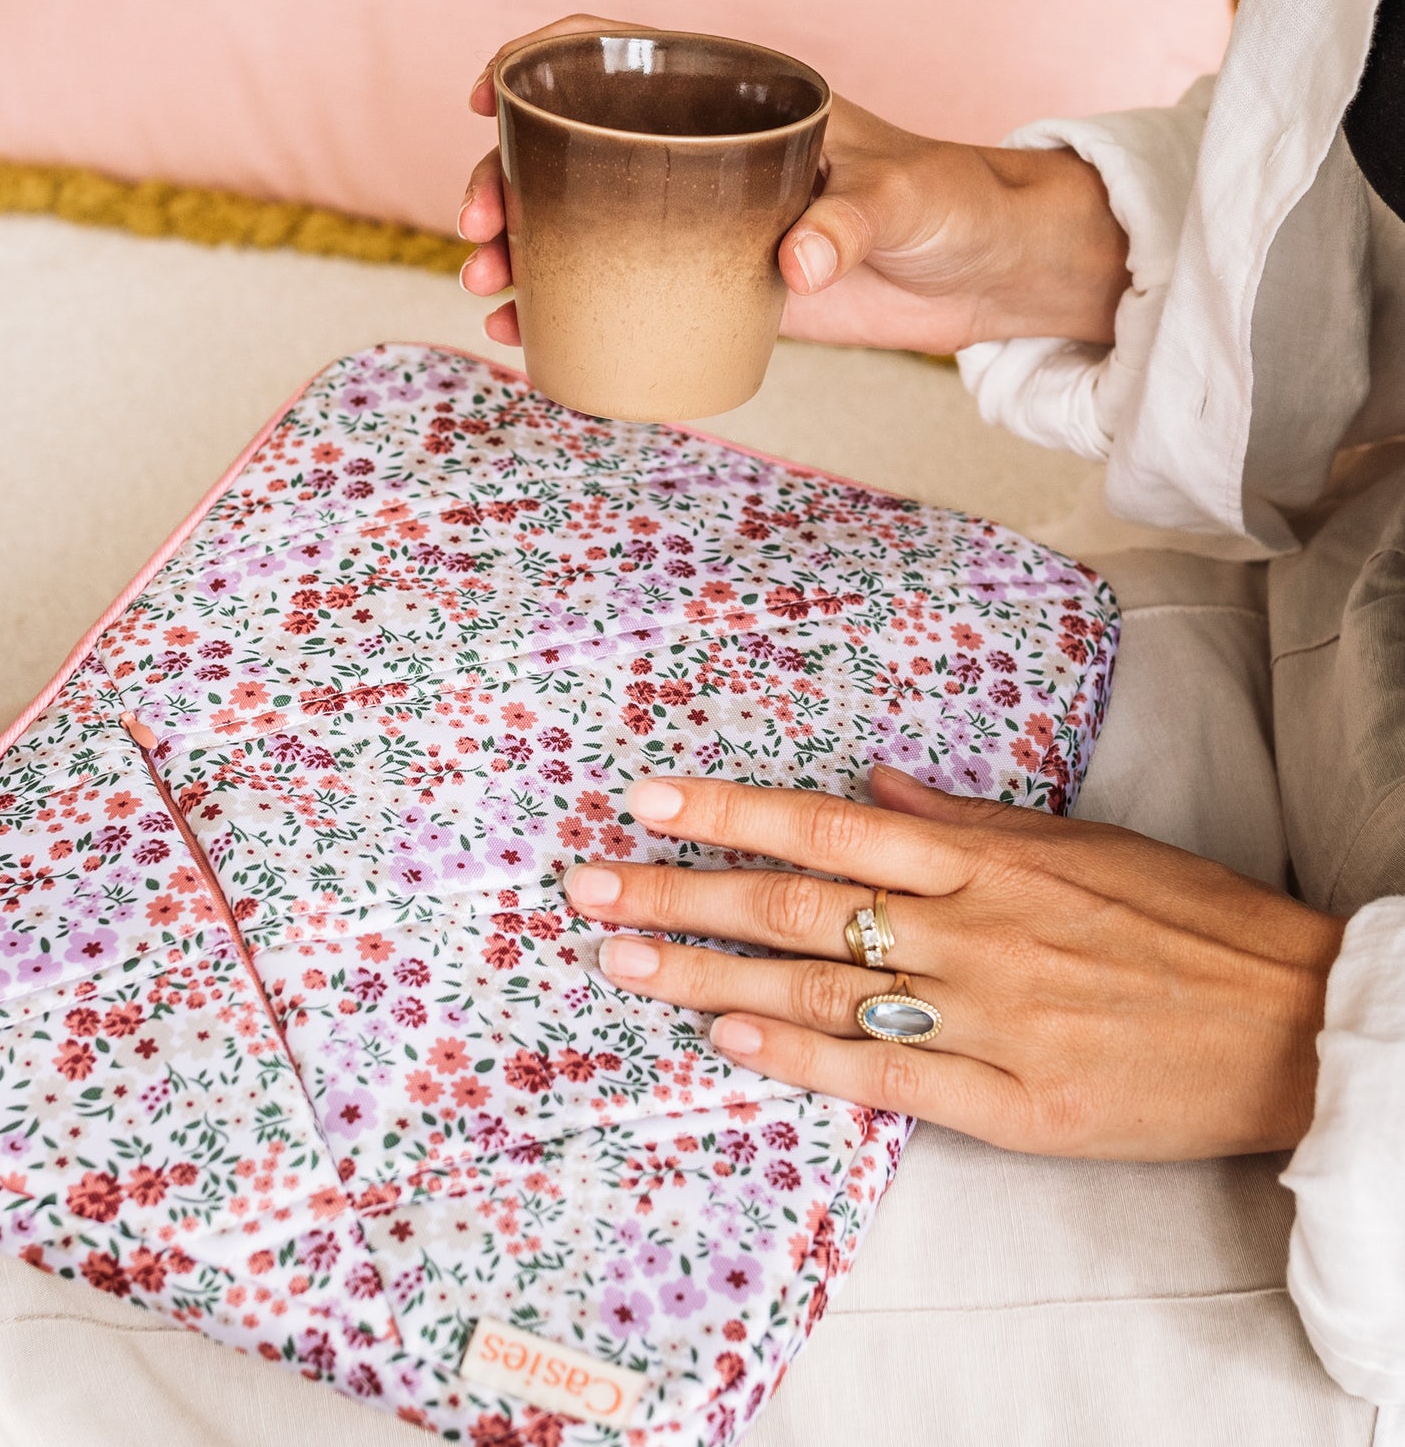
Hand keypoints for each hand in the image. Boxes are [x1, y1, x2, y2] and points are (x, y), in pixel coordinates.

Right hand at [459, 16, 1130, 353]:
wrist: (981, 273)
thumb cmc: (951, 202)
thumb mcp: (905, 196)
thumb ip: (851, 220)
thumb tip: (793, 265)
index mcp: (735, 96)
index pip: (614, 53)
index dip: (538, 62)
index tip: (486, 100)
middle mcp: (701, 153)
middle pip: (573, 151)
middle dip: (506, 186)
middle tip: (483, 237)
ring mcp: (701, 223)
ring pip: (585, 226)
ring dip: (524, 256)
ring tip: (490, 295)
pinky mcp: (716, 287)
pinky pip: (626, 291)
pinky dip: (571, 311)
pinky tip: (530, 336)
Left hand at [560, 767, 1345, 1160]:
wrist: (1293, 1020)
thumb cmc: (1186, 920)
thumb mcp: (1081, 841)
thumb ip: (966, 815)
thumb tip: (872, 781)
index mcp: (988, 858)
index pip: (829, 826)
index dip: (731, 812)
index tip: (648, 801)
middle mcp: (974, 929)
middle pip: (801, 908)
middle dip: (685, 893)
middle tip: (591, 888)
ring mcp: (989, 1017)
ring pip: (823, 991)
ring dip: (712, 975)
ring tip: (625, 960)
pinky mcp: (1013, 1102)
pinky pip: (886, 1077)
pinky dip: (801, 1056)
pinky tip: (727, 1039)